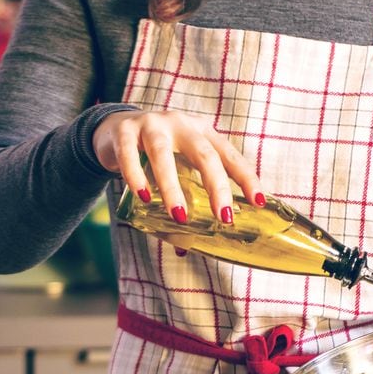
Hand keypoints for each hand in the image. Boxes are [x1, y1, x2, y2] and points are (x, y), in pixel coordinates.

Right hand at [93, 110, 264, 222]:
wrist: (113, 129)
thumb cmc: (153, 154)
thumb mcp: (176, 168)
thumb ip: (182, 200)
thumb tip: (185, 249)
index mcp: (201, 132)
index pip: (229, 155)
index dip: (246, 178)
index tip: (259, 202)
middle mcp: (181, 125)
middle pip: (204, 154)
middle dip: (217, 187)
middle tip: (224, 218)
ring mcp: (151, 124)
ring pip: (163, 155)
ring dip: (173, 187)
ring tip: (179, 216)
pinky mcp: (124, 131)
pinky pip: (130, 154)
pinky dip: (137, 177)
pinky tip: (144, 196)